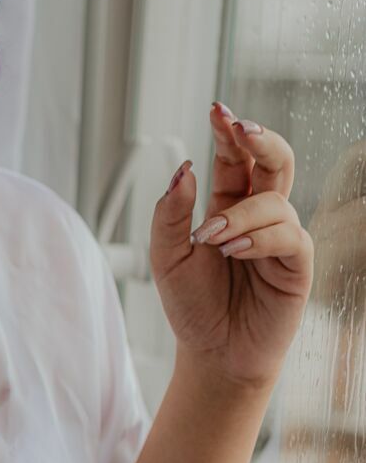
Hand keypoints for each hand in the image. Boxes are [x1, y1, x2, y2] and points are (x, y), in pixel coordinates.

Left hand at [149, 102, 313, 389]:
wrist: (212, 354)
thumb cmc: (192, 306)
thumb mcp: (166, 257)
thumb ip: (171, 213)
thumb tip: (184, 168)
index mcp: (227, 206)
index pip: (234, 159)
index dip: (229, 133)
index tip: (217, 109)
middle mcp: (258, 216)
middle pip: (273, 161)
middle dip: (260, 139)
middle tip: (240, 128)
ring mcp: (280, 238)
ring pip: (275, 200)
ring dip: (239, 213)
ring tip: (210, 240)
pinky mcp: (296, 264)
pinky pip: (288, 234)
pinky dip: (258, 237)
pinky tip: (233, 251)